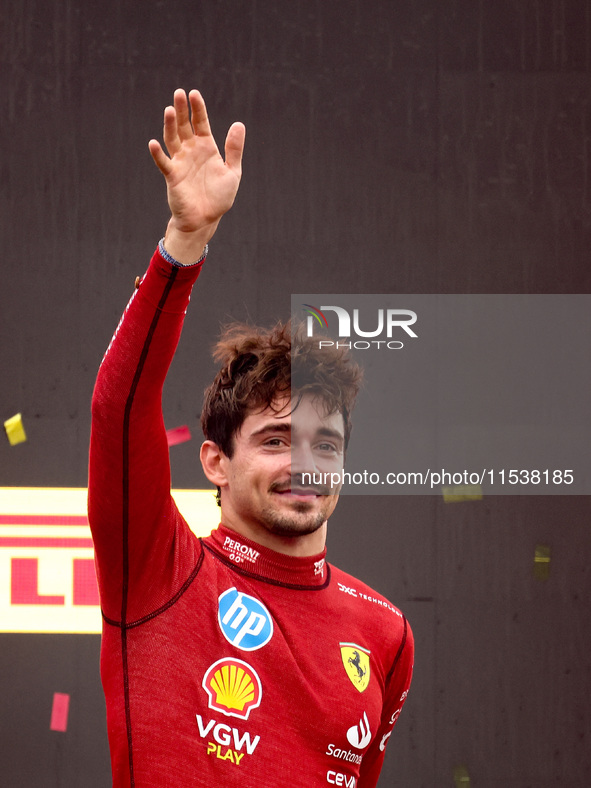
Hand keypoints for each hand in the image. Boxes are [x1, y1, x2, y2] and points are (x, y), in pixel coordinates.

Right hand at [148, 89, 244, 262]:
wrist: (205, 220)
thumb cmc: (218, 198)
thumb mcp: (232, 172)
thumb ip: (234, 150)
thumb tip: (239, 124)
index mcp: (206, 148)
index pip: (201, 123)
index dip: (198, 109)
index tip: (194, 94)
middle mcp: (191, 152)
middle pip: (184, 126)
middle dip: (181, 110)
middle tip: (179, 93)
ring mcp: (180, 162)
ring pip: (172, 139)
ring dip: (170, 125)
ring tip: (170, 110)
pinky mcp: (172, 176)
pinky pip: (164, 163)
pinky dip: (158, 154)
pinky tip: (154, 143)